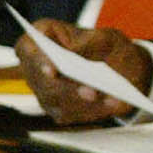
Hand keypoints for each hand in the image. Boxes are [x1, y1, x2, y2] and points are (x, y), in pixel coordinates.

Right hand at [15, 20, 152, 124]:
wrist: (124, 70)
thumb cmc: (109, 48)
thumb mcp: (107, 38)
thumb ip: (89, 41)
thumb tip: (73, 49)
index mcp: (41, 39)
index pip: (28, 49)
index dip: (37, 60)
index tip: (52, 70)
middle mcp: (35, 67)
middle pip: (42, 82)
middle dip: (67, 89)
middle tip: (91, 92)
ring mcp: (44, 90)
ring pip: (56, 101)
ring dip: (84, 103)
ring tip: (110, 99)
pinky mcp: (58, 109)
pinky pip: (71, 114)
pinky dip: (94, 111)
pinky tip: (113, 105)